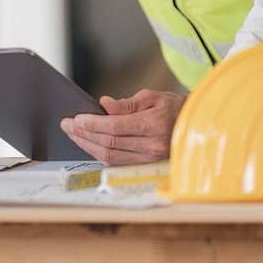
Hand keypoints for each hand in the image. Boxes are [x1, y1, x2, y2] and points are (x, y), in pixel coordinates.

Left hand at [61, 90, 185, 164]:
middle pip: (109, 144)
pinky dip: (100, 153)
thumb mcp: (152, 97)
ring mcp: (150, 160)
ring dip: (88, 146)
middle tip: (67, 125)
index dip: (92, 124)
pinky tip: (88, 143)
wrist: (196, 126)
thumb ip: (126, 104)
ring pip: (111, 157)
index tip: (75, 119)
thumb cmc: (174, 108)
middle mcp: (152, 147)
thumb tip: (104, 105)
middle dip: (84, 135)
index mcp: (154, 126)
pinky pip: (118, 162)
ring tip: (73, 134)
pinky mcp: (146, 166)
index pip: (115, 128)